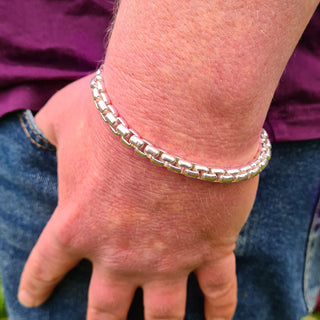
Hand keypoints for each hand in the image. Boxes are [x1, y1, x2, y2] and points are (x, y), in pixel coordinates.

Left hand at [18, 75, 258, 319]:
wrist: (180, 110)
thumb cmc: (119, 108)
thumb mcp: (69, 113)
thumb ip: (52, 127)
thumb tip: (47, 127)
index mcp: (79, 224)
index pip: (47, 267)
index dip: (38, 285)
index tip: (35, 298)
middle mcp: (120, 254)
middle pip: (105, 310)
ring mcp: (169, 258)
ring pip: (162, 315)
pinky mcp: (212, 248)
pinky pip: (220, 293)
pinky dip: (221, 312)